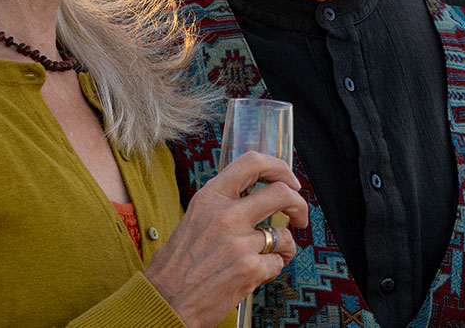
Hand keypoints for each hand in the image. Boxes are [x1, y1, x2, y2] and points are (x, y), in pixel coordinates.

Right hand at [143, 151, 311, 327]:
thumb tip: (252, 197)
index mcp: (210, 199)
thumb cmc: (175, 266)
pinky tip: (257, 272)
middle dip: (299, 204)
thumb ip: (222, 206)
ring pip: (284, 234)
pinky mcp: (250, 269)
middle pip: (282, 193)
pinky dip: (272, 268)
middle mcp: (226, 216)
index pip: (252, 163)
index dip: (279, 168)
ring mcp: (240, 243)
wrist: (165, 301)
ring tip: (272, 254)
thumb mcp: (193, 220)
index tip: (289, 180)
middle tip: (299, 216)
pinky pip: (277, 262)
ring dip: (285, 245)